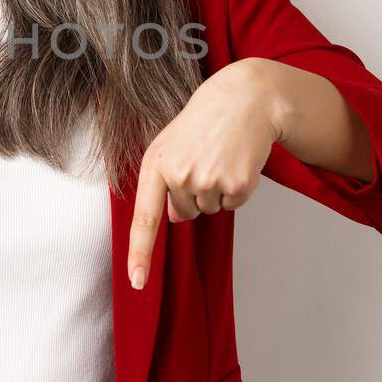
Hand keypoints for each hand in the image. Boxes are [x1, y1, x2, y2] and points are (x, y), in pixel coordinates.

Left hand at [126, 59, 285, 288]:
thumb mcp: (171, 145)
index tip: (137, 282)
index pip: (145, 219)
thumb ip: (163, 181)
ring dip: (216, 189)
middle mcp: (178, 175)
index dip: (140, 253)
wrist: (243, 99)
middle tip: (204, 159)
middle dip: (194, 194)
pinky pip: (233, 205)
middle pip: (183, 214)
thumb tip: (171, 218)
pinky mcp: (236, 185)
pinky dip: (237, 189)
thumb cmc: (204, 122)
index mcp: (156, 165)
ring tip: (220, 156)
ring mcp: (208, 181)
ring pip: (209, 210)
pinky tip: (236, 162)